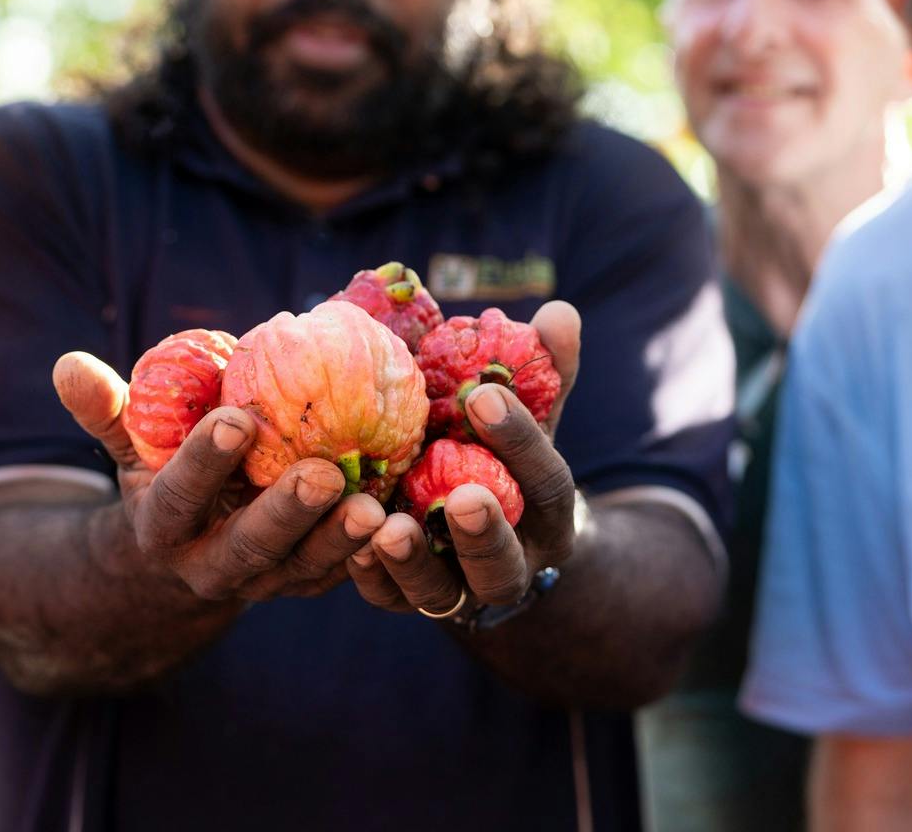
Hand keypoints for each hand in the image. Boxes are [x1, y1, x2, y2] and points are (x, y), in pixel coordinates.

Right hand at [53, 351, 387, 601]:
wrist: (177, 565)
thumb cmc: (157, 483)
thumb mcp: (127, 451)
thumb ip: (104, 411)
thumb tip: (65, 365)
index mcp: (162, 527)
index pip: (179, 496)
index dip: (203, 462)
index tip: (234, 420)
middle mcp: (211, 565)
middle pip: (250, 545)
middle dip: (286, 512)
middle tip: (322, 473)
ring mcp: (263, 582)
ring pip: (303, 568)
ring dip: (340, 539)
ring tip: (375, 506)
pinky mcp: (305, 584)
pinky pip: (341, 576)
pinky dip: (370, 555)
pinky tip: (402, 520)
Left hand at [347, 300, 581, 619]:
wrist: (493, 537)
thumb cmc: (507, 456)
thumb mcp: (534, 416)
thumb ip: (546, 371)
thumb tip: (560, 313)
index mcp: (546, 513)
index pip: (545, 481)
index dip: (521, 441)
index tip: (486, 396)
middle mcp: (511, 562)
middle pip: (502, 563)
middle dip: (485, 532)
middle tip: (466, 495)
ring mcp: (459, 589)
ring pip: (443, 592)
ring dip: (415, 563)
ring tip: (390, 529)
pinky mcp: (409, 599)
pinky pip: (391, 598)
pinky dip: (373, 578)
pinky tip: (351, 548)